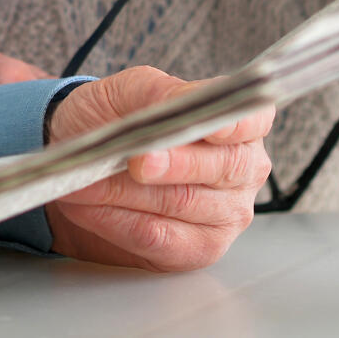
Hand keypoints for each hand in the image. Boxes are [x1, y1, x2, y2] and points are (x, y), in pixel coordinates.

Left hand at [44, 68, 272, 271]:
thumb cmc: (119, 118)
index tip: (209, 128)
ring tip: (89, 178)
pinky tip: (90, 205)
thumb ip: (164, 93)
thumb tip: (181, 104)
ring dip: (128, 192)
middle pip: (221, 167)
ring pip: (182, 203)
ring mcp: (228, 214)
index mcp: (241, 122)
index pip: (252, 120)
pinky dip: (116, 220)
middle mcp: (245, 169)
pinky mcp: (198, 249)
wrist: (86, 160)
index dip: (233, 125)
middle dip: (174, 164)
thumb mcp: (135, 89)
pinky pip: (157, 237)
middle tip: (136, 160)